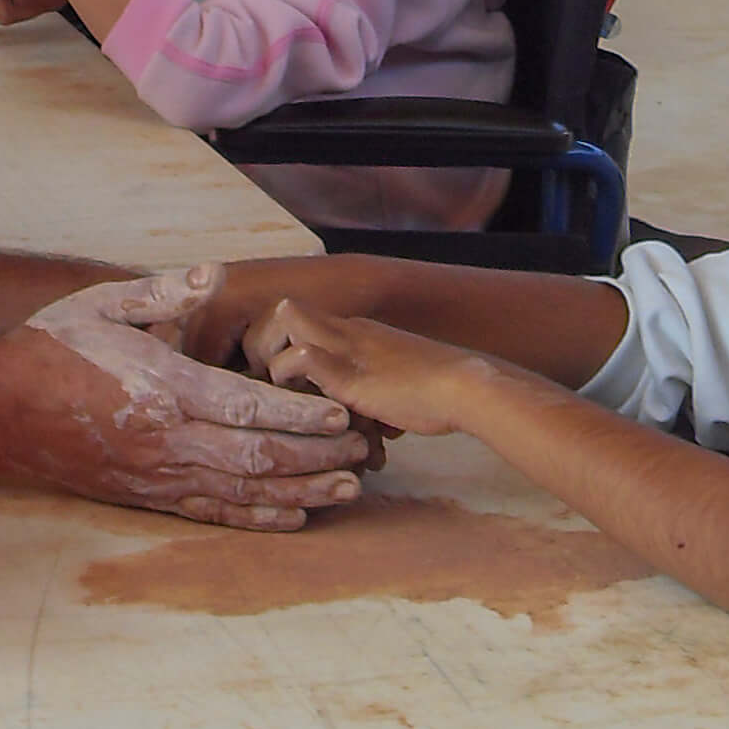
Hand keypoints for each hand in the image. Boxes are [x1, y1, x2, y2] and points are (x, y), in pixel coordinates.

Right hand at [9, 268, 371, 530]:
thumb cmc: (55, 345)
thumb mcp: (105, 302)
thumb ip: (165, 291)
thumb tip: (215, 272)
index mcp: (162, 386)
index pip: (246, 406)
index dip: (300, 413)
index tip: (343, 411)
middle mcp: (165, 439)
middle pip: (256, 456)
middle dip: (315, 457)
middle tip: (364, 454)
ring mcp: (156, 474)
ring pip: (241, 491)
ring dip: (299, 491)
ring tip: (346, 489)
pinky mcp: (146, 495)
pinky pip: (211, 513)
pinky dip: (257, 517)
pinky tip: (293, 516)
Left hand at [252, 301, 487, 438]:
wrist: (467, 388)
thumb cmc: (438, 393)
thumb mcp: (392, 382)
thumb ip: (366, 390)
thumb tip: (353, 420)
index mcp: (354, 330)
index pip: (296, 315)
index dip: (275, 341)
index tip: (273, 379)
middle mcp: (345, 329)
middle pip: (279, 308)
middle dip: (261, 343)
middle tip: (268, 385)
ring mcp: (347, 347)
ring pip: (282, 320)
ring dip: (269, 358)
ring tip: (279, 396)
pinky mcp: (350, 373)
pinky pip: (302, 356)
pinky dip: (287, 378)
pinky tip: (299, 406)